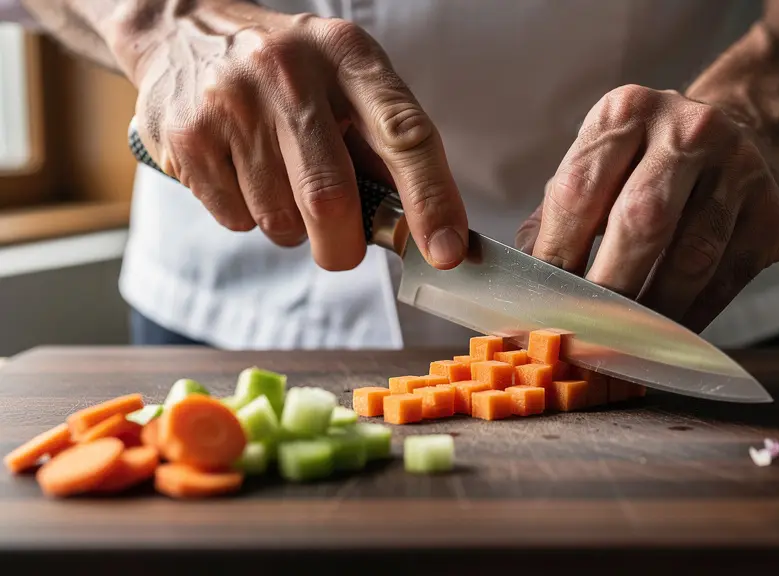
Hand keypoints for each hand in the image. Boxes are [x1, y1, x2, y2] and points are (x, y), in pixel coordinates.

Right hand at [110, 0, 466, 270]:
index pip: (405, 133)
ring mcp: (232, 101)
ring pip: (281, 220)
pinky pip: (237, 220)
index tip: (445, 251)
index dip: (432, 199)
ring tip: (281, 185)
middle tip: (344, 247)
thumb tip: (428, 227)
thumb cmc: (285, 70)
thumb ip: (384, 143)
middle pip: (331, 198)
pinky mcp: (188, 136)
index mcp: (348, 55)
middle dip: (344, 245)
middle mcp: (289, 72)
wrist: (180, 33)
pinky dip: (250, 218)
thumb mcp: (344, 80)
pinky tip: (242, 175)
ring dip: (292, 228)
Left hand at [516, 85, 778, 330]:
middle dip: (607, 292)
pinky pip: (725, 279)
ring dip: (651, 316)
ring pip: (690, 259)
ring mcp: (738, 167)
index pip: (580, 191)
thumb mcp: (597, 168)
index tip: (540, 308)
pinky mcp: (771, 210)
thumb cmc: (646, 165)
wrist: (743, 135)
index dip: (558, 258)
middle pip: (640, 223)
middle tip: (582, 339)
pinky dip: (691, 317)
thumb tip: (519, 290)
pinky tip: (665, 339)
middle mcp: (685, 130)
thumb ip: (556, 222)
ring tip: (622, 350)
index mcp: (625, 113)